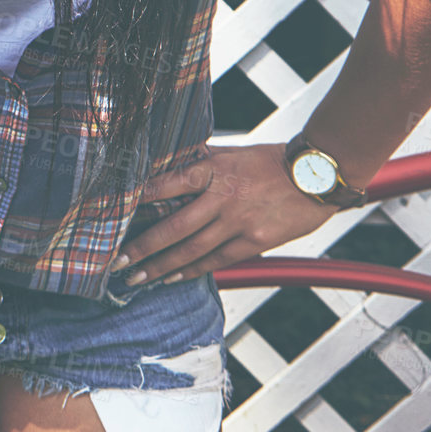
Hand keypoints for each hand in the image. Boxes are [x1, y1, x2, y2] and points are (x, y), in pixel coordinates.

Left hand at [109, 143, 337, 284]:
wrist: (315, 177)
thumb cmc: (270, 161)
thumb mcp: (232, 152)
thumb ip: (201, 159)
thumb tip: (168, 161)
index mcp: (213, 169)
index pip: (168, 184)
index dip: (140, 199)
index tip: (115, 213)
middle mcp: (222, 197)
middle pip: (174, 227)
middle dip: (143, 247)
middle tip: (116, 261)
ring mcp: (238, 222)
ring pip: (192, 250)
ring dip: (161, 267)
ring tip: (137, 278)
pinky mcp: (254, 242)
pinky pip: (216, 260)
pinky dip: (192, 271)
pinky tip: (172, 278)